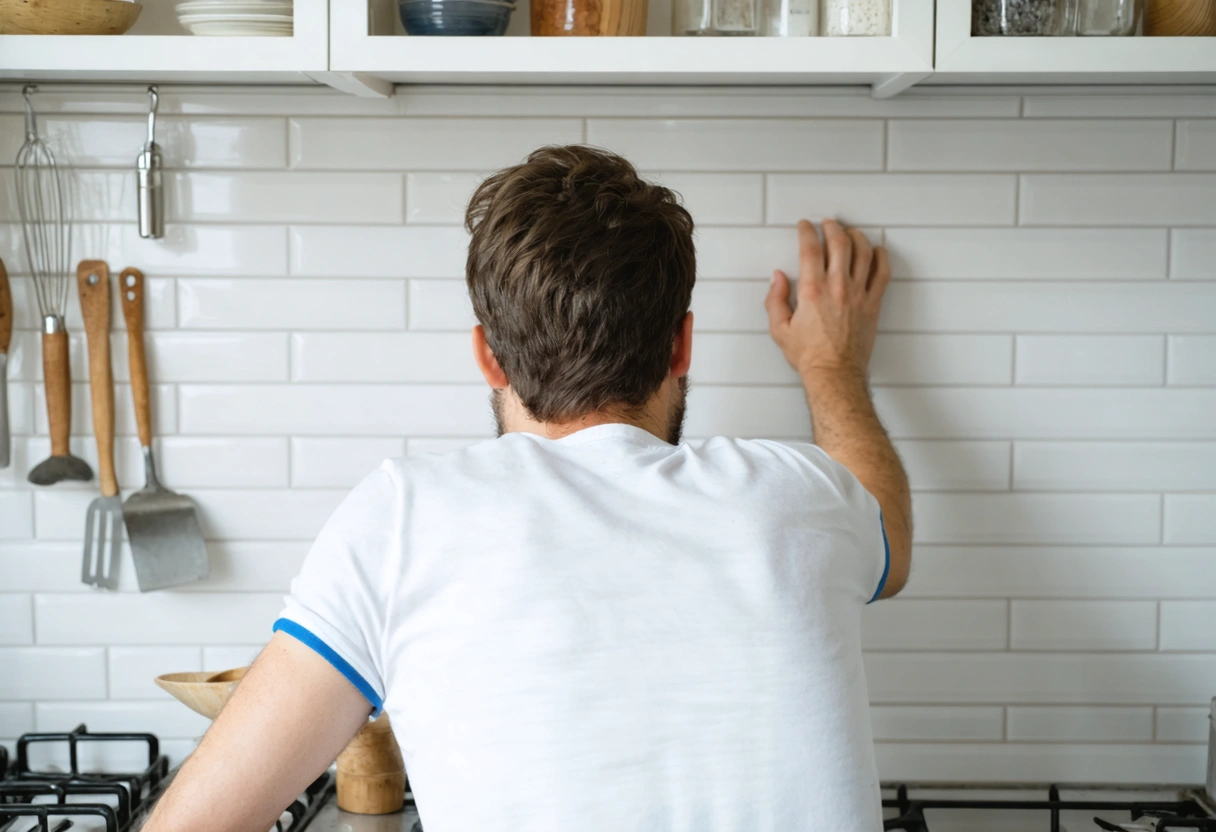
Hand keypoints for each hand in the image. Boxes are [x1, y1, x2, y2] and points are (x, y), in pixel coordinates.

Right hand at [764, 219, 889, 380]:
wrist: (834, 373)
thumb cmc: (809, 355)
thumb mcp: (779, 329)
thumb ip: (775, 300)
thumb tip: (778, 278)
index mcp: (812, 291)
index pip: (810, 249)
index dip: (806, 232)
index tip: (804, 226)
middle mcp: (837, 287)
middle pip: (839, 243)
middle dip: (832, 227)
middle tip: (828, 224)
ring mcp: (858, 294)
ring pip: (863, 252)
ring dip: (856, 236)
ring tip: (850, 232)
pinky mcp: (872, 304)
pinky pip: (882, 273)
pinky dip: (881, 257)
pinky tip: (876, 251)